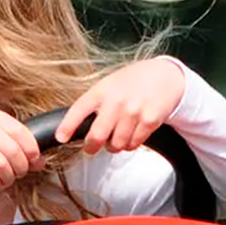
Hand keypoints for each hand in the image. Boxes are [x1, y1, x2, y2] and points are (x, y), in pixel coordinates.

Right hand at [0, 108, 43, 188]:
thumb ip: (16, 146)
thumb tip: (40, 162)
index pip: (23, 134)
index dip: (32, 153)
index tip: (33, 164)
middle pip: (14, 152)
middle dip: (20, 169)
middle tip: (17, 176)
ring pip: (2, 164)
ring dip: (7, 179)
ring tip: (5, 181)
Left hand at [55, 58, 187, 154]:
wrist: (164, 76)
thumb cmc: (133, 81)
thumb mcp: (110, 84)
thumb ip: (96, 102)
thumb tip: (79, 126)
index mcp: (102, 90)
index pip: (79, 110)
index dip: (67, 126)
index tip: (61, 137)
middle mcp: (116, 101)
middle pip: (96, 136)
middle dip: (91, 147)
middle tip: (91, 148)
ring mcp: (133, 112)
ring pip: (116, 144)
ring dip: (114, 146)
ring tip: (117, 136)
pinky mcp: (149, 121)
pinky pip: (133, 144)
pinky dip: (130, 144)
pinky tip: (131, 133)